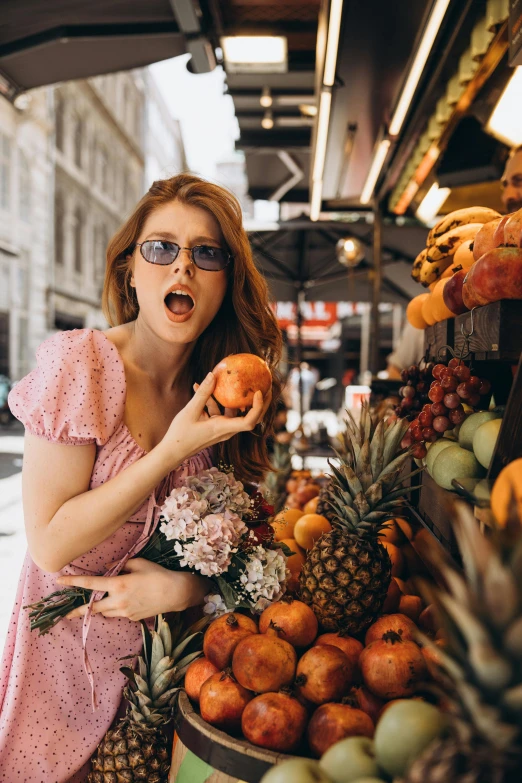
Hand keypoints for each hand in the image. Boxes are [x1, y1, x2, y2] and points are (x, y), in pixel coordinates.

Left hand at [56, 559, 208, 621]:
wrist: (176, 593)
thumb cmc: (158, 574)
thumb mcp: (138, 563)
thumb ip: (120, 566)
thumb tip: (107, 569)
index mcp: (118, 584)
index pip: (90, 584)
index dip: (73, 582)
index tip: (59, 581)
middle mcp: (119, 601)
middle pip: (92, 608)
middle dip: (77, 611)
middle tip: (66, 614)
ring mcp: (125, 612)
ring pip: (105, 611)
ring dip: (101, 606)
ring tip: (103, 600)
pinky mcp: (132, 618)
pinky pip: (119, 613)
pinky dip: (117, 607)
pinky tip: (130, 600)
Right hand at [158, 372, 271, 470]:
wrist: (172, 452)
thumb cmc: (180, 435)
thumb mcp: (190, 411)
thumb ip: (203, 393)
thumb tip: (213, 374)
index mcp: (223, 428)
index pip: (249, 421)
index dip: (257, 407)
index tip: (258, 391)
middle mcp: (226, 430)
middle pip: (250, 416)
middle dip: (258, 401)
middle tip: (263, 384)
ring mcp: (221, 429)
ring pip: (233, 412)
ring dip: (232, 397)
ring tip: (233, 379)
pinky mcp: (214, 427)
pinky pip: (219, 412)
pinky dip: (213, 401)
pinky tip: (199, 387)